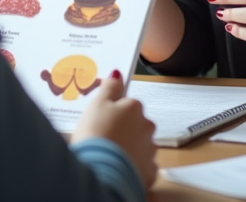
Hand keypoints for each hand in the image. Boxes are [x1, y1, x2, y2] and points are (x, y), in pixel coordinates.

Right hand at [72, 70, 157, 188]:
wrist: (100, 172)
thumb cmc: (96, 136)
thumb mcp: (96, 105)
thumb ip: (110, 87)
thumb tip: (117, 74)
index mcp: (134, 107)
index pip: (128, 103)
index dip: (113, 111)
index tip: (102, 119)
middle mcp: (147, 126)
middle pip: (136, 124)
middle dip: (124, 130)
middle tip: (103, 138)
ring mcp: (150, 150)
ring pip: (140, 145)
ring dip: (129, 149)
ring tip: (109, 156)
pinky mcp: (149, 172)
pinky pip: (143, 166)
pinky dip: (133, 167)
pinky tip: (119, 169)